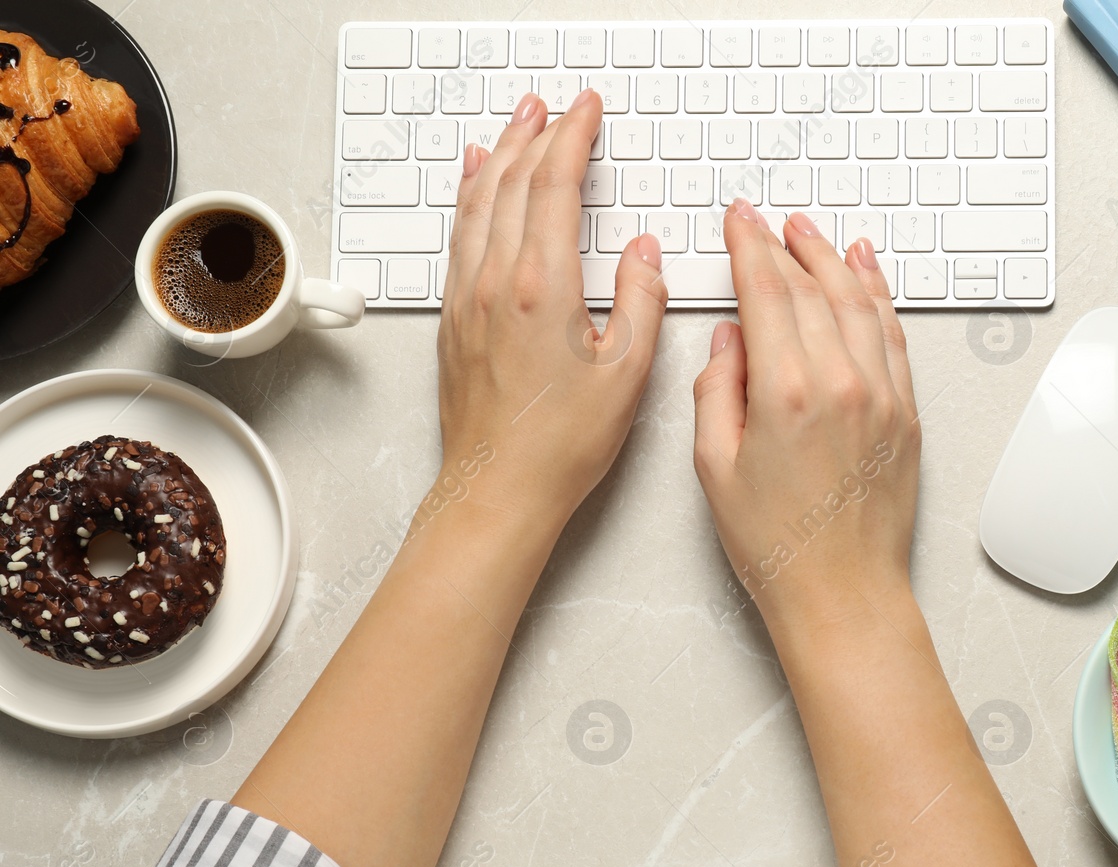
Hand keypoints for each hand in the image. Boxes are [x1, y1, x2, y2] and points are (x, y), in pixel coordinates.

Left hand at [435, 90, 665, 530]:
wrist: (498, 489)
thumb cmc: (560, 444)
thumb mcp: (627, 374)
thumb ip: (640, 302)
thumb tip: (643, 254)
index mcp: (542, 288)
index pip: (554, 186)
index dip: (573, 138)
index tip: (587, 111)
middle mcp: (495, 282)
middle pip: (511, 183)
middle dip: (535, 134)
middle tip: (554, 107)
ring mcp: (467, 298)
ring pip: (477, 202)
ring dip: (498, 155)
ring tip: (515, 124)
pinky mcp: (453, 319)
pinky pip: (458, 235)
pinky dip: (469, 196)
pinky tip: (472, 182)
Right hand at [692, 200, 919, 632]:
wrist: (842, 593)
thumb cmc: (776, 543)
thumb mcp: (714, 467)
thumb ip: (717, 391)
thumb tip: (729, 340)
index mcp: (786, 393)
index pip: (765, 292)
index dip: (748, 246)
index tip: (738, 221)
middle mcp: (842, 384)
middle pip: (811, 289)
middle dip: (784, 245)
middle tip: (765, 221)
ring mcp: (882, 396)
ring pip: (859, 302)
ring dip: (832, 259)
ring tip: (811, 232)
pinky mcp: (906, 414)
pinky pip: (894, 335)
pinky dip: (879, 294)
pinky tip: (865, 271)